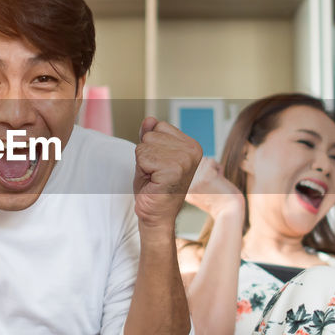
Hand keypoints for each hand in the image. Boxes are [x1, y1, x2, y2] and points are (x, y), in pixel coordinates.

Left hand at [133, 116, 202, 233]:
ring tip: (154, 178)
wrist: (156, 215)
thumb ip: (151, 137)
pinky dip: (142, 170)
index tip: (158, 165)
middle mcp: (192, 150)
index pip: (158, 126)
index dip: (151, 146)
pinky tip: (154, 183)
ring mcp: (185, 160)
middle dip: (145, 155)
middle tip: (155, 174)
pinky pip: (142, 157)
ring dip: (143, 164)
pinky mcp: (174, 170)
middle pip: (150, 135)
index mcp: (191, 145)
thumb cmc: (153, 188)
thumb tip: (149, 119)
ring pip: (145, 145)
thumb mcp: (150, 156)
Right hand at [185, 157, 244, 220]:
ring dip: (214, 169)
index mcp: (184, 190)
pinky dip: (219, 169)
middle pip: (197, 163)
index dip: (204, 174)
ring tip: (217, 184)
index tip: (209, 189)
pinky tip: (220, 181)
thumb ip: (197, 179)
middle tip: (214, 187)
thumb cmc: (221, 203)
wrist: (229, 213)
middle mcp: (186, 186)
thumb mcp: (203, 193)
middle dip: (209, 171)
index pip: (191, 169)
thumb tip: (201, 159)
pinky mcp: (205, 176)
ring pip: (203, 160)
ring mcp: (195, 180)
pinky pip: (212, 161)